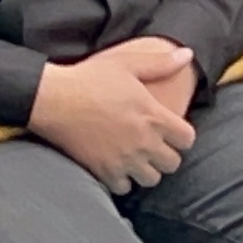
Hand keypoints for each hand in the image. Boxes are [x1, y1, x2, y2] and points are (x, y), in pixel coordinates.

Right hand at [29, 37, 198, 193]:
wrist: (54, 99)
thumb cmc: (89, 78)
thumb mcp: (128, 63)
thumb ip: (161, 62)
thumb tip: (188, 55)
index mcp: (154, 116)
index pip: (187, 140)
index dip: (182, 136)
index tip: (171, 131)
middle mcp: (144, 142)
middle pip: (172, 163)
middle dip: (166, 155)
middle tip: (153, 146)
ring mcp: (124, 159)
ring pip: (151, 179)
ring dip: (146, 170)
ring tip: (136, 158)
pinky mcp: (104, 171)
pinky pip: (124, 188)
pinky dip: (122, 180)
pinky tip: (116, 166)